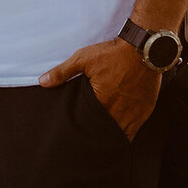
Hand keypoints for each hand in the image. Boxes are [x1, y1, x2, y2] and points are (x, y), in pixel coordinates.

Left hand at [39, 38, 160, 142]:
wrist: (143, 48)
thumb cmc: (112, 53)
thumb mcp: (84, 58)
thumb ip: (62, 72)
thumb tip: (42, 82)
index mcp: (102, 102)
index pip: (88, 125)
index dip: (83, 130)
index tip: (78, 134)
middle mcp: (119, 112)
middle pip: (105, 132)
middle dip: (97, 136)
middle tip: (89, 140)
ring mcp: (134, 113)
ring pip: (121, 134)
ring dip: (112, 136)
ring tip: (103, 140)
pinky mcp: (145, 110)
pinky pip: (136, 130)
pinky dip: (128, 133)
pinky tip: (121, 134)